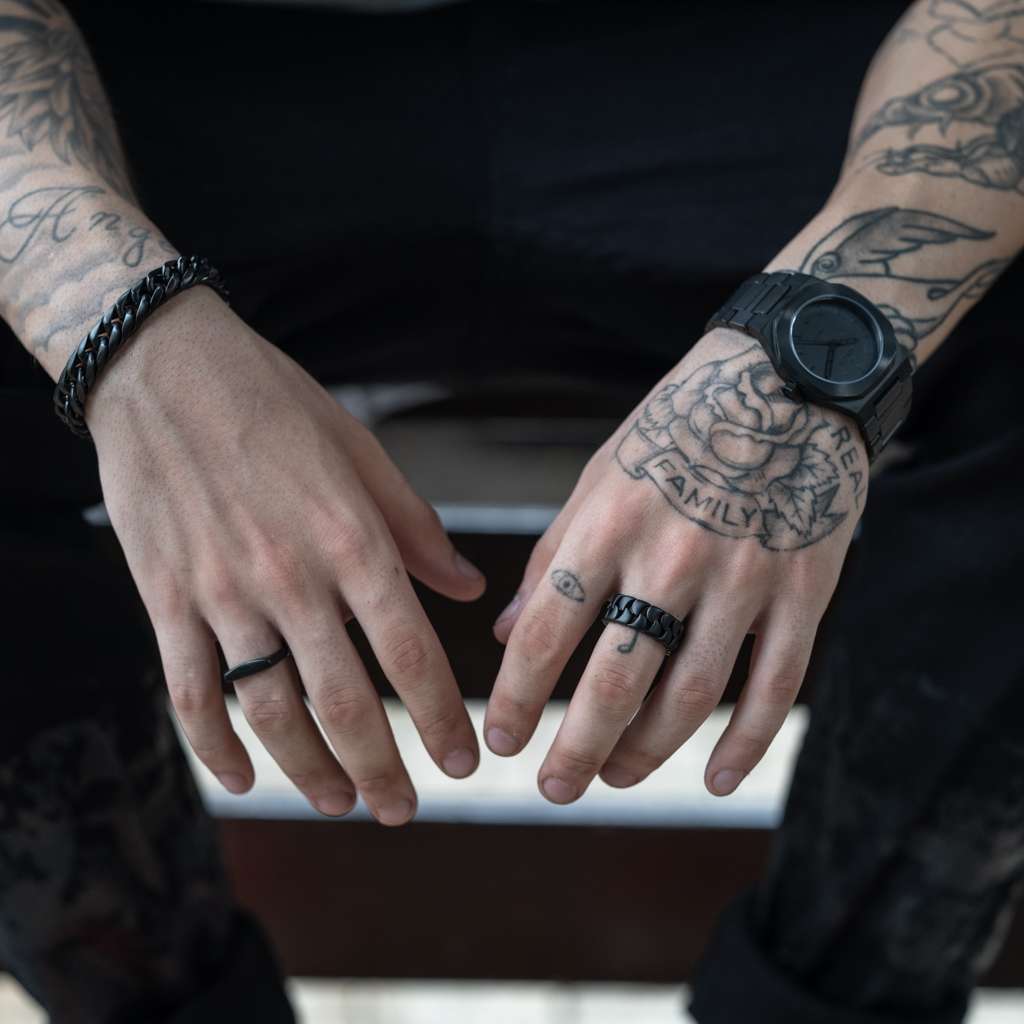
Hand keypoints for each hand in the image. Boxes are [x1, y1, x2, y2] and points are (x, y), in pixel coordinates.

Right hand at [88, 288, 485, 824]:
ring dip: (309, 771)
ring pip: (270, 712)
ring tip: (339, 803)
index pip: (410, 654)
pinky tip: (244, 780)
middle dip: (382, 769)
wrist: (166, 370)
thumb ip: (417, 531)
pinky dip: (215, 748)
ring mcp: (223, 594)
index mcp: (353, 541)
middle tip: (404, 810)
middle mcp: (292, 578)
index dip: (440, 719)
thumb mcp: (363, 454)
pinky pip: (191, 693)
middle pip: (344, 702)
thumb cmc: (276, 404)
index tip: (464, 762)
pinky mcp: (166, 599)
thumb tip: (469, 590)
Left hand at [485, 328, 867, 800]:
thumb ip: (554, 555)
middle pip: (618, 678)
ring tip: (616, 776)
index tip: (500, 742)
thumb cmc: (676, 428)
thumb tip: (510, 634)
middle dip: (578, 745)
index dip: (517, 695)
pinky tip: (714, 778)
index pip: (550, 628)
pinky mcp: (804, 590)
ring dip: (648, 750)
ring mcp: (745, 576)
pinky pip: (776, 685)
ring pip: (692, 694)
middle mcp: (673, 554)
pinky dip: (745, 742)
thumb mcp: (600, 476)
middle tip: (555, 788)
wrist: (788, 379)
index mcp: (610, 522)